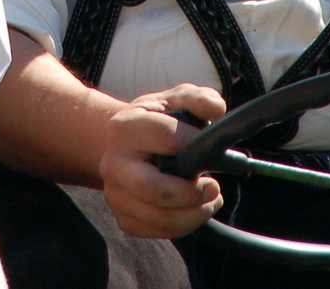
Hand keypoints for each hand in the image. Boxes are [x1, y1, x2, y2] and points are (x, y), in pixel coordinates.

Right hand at [99, 84, 226, 238]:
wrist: (127, 145)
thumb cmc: (158, 121)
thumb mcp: (177, 99)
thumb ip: (199, 98)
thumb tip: (215, 110)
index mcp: (125, 127)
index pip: (168, 140)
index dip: (198, 145)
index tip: (215, 149)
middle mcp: (113, 163)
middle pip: (154, 190)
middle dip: (192, 192)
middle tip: (213, 186)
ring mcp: (115, 193)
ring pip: (158, 217)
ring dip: (194, 213)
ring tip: (210, 200)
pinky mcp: (123, 217)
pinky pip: (157, 232)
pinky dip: (183, 225)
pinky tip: (194, 209)